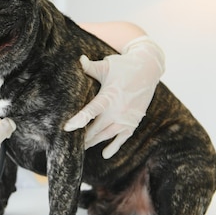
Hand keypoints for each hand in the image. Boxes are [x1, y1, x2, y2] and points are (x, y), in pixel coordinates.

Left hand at [64, 36, 164, 158]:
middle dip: (84, 137)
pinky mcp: (134, 121)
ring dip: (95, 142)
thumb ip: (90, 67)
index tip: (67, 128)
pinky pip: (123, 137)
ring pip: (108, 135)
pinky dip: (114, 146)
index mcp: (110, 96)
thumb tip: (79, 60)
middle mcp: (119, 110)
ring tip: (81, 149)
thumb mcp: (107, 65)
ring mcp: (127, 117)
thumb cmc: (123, 66)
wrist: (149, 68)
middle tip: (69, 144)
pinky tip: (105, 155)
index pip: (92, 111)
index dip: (79, 120)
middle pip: (98, 128)